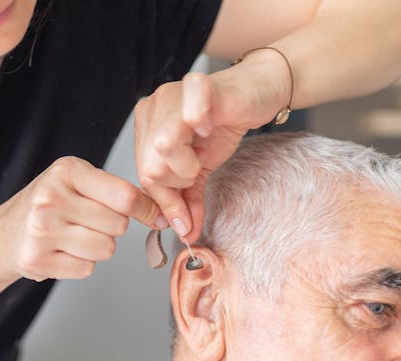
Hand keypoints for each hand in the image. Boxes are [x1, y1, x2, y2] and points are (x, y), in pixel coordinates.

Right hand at [0, 156, 162, 281]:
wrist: (2, 235)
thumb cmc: (49, 206)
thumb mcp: (78, 184)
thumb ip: (118, 193)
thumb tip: (164, 215)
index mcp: (67, 170)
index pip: (125, 196)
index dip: (146, 210)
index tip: (155, 217)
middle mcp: (51, 197)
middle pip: (118, 226)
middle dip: (111, 228)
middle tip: (87, 223)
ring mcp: (42, 229)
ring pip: (105, 249)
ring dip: (97, 248)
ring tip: (72, 237)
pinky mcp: (37, 259)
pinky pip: (87, 269)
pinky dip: (79, 264)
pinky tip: (60, 252)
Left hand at [134, 57, 289, 241]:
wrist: (256, 94)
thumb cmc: (223, 125)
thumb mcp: (201, 171)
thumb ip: (189, 201)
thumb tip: (187, 233)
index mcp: (146, 128)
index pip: (144, 175)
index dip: (166, 202)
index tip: (183, 218)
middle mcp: (153, 109)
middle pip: (150, 167)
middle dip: (178, 181)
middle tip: (198, 169)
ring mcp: (172, 95)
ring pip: (163, 147)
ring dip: (189, 163)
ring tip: (202, 153)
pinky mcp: (198, 86)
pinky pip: (190, 111)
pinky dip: (199, 125)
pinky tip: (208, 128)